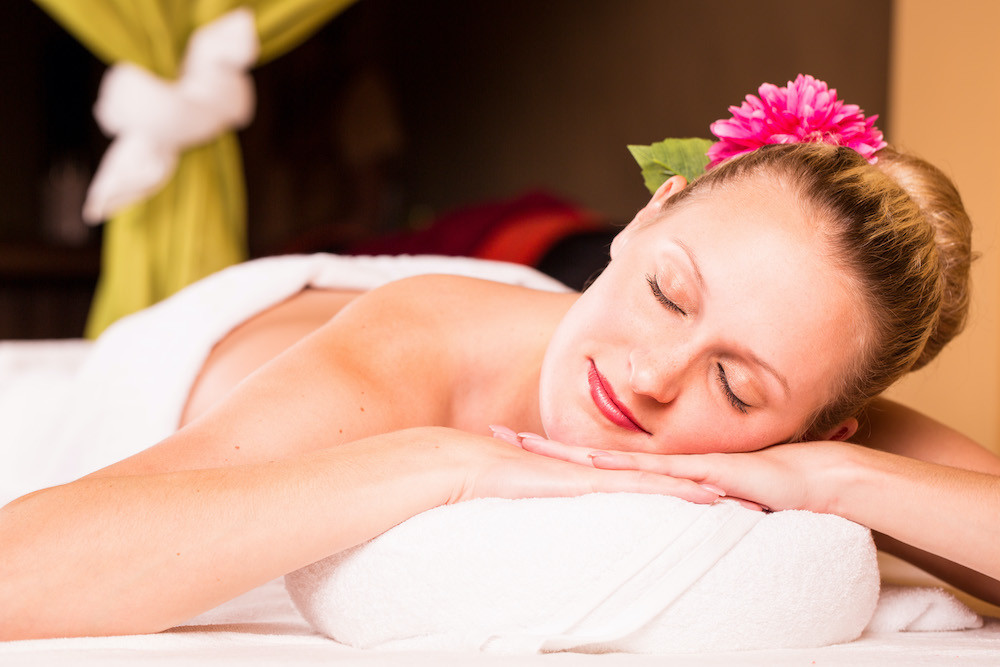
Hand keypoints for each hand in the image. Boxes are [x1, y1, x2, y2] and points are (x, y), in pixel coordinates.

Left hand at [490, 426, 854, 514]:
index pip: (593, 464)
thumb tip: (653, 518)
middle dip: (542, 447)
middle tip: (497, 433)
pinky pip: (653, 473)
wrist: (814, 475)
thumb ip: (677, 500)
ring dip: (565, 456)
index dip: (555, 455)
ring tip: (520, 445)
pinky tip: (589, 467)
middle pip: (587, 456)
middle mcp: (659, 463)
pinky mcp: (700, 472)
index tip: (516, 444)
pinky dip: (620, 471)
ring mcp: (676, 464)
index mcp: (654, 470)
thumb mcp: (708, 495)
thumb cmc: (766, 486)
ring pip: (608, 461)